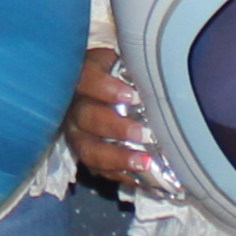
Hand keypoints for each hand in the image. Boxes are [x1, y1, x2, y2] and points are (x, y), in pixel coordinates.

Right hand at [61, 46, 158, 189]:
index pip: (85, 80)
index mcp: (82, 77)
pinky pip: (98, 169)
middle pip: (87, 118)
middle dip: (115, 128)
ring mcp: (76, 133)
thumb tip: (162, 59)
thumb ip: (132, 61)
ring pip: (88, 149)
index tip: (131, 95)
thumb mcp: (118, 58)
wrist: (97, 89)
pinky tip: (143, 177)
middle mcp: (73, 107)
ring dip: (117, 158)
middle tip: (143, 134)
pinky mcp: (85, 153)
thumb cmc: (115, 71)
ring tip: (144, 163)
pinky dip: (121, 174)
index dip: (105, 89)